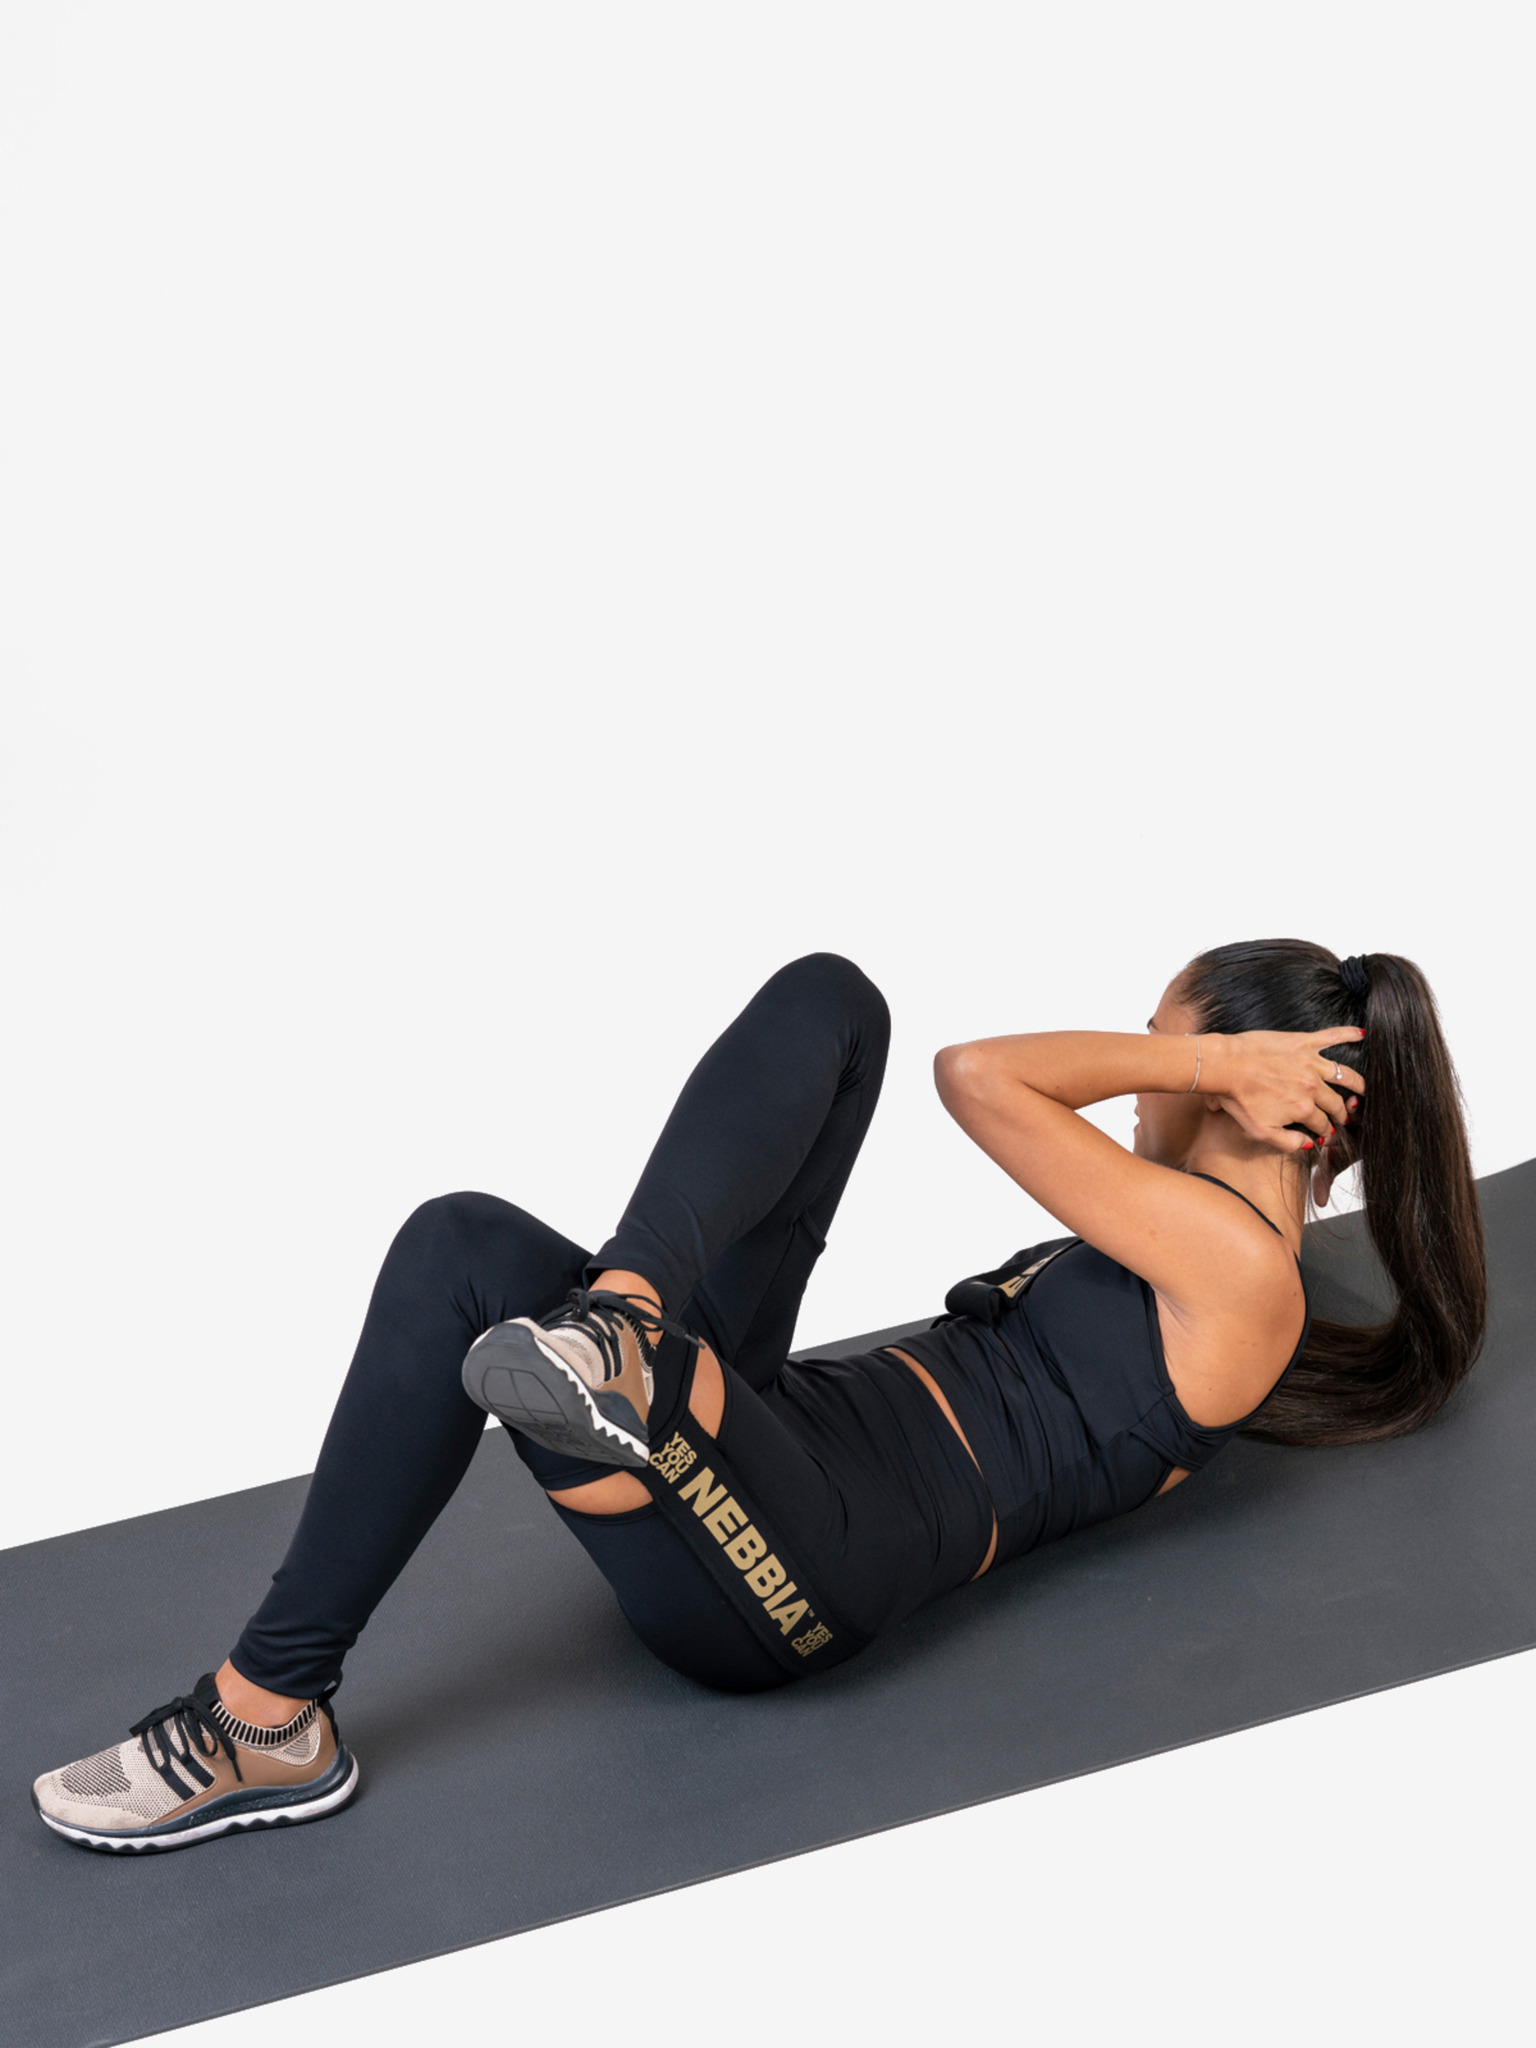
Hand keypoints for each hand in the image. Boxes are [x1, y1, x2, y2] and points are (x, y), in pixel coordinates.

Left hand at [1202, 1028, 1365, 1154]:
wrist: (1224, 1066)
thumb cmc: (1238, 1098)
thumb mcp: (1261, 1131)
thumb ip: (1289, 1142)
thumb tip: (1309, 1144)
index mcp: (1303, 1109)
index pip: (1323, 1124)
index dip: (1327, 1132)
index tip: (1327, 1135)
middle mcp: (1312, 1086)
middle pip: (1336, 1103)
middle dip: (1343, 1113)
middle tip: (1345, 1116)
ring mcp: (1310, 1063)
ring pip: (1344, 1075)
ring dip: (1357, 1084)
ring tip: (1363, 1089)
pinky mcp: (1302, 1043)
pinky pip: (1331, 1036)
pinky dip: (1348, 1034)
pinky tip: (1362, 1034)